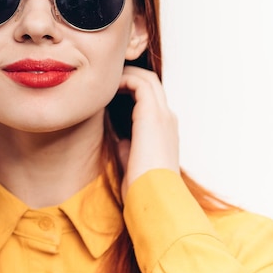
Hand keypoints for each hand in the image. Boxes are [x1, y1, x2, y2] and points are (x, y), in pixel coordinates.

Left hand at [117, 66, 179, 198]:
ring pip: (147, 80)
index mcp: (164, 130)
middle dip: (129, 76)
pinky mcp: (153, 115)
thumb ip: (126, 144)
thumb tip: (118, 135)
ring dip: (126, 75)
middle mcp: (167, 119)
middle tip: (106, 78)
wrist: (153, 197)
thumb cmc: (141, 186)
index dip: (130, 90)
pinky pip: (140, 84)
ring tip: (105, 78)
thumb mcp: (131, 159)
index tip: (109, 91)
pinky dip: (123, 80)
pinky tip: (106, 87)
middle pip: (151, 83)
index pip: (150, 99)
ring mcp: (163, 115)